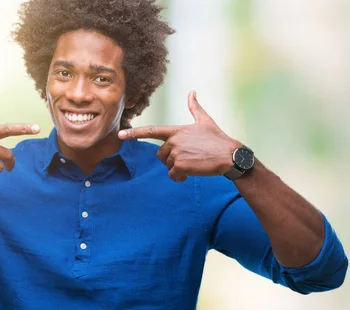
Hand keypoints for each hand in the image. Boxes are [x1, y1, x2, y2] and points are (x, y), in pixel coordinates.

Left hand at [118, 90, 239, 181]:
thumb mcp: (205, 121)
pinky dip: (180, 177)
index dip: (134, 133)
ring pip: (167, 165)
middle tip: (188, 158)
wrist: (229, 155)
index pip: (151, 131)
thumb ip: (195, 107)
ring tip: (193, 164)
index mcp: (176, 130)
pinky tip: (191, 174)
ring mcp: (176, 153)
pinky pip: (173, 175)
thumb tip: (192, 91)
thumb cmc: (218, 139)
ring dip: (178, 168)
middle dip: (171, 159)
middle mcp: (174, 140)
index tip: (120, 135)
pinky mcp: (180, 165)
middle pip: (160, 154)